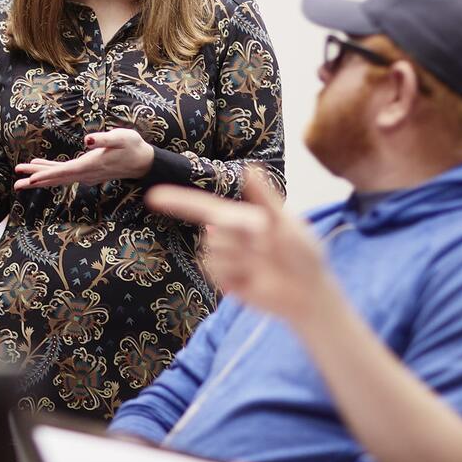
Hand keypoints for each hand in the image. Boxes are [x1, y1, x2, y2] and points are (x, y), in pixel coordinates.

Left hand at [13, 128, 153, 189]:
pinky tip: (39, 166)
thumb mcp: (121, 137)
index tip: (31, 180)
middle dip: (36, 180)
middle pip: (56, 178)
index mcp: (90, 165)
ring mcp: (85, 175)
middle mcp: (85, 174)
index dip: (47, 175)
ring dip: (40, 178)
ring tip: (21, 179)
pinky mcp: (86, 172)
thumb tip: (88, 140)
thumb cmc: (132, 146)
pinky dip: (50, 171)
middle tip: (16, 184)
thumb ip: (104, 138)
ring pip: (58, 178)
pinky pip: (64, 174)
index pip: (64, 172)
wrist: (142, 161)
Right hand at [145, 169, 333, 325]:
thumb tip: (250, 167)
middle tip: (267, 245)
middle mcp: (229, 236)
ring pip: (212, 253)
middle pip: (213, 232)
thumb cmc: (304, 254)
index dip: (177, 201)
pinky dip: (234, 275)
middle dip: (239, 237)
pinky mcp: (225, 281)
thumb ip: (265, 198)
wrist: (308, 294)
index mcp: (240, 218)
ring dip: (239, 259)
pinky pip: (215, 273)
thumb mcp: (287, 224)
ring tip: (261, 266)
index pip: (203, 207)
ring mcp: (226, 260)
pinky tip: (252, 280)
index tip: (153, 197)